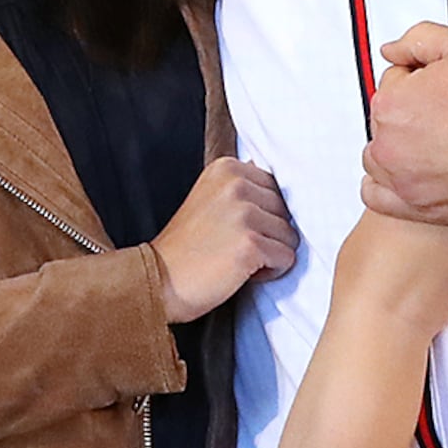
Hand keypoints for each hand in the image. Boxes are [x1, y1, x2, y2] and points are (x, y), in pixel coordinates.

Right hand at [153, 159, 295, 320]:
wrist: (157, 279)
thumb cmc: (188, 248)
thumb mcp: (211, 199)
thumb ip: (245, 189)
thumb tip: (287, 192)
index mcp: (227, 168)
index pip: (277, 188)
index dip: (262, 215)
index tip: (232, 228)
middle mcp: (236, 184)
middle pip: (287, 211)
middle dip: (268, 234)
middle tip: (231, 246)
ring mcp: (243, 213)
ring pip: (290, 236)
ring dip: (269, 254)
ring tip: (234, 258)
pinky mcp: (250, 243)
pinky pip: (287, 258)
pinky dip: (270, 272)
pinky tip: (240, 271)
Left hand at [361, 24, 447, 227]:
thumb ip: (418, 40)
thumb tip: (391, 52)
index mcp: (394, 104)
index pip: (393, 82)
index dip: (421, 79)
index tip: (447, 87)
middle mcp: (390, 146)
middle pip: (386, 120)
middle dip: (410, 112)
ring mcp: (403, 182)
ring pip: (381, 156)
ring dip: (398, 147)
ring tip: (437, 142)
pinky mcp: (419, 209)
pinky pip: (378, 197)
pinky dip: (387, 185)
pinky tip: (409, 173)